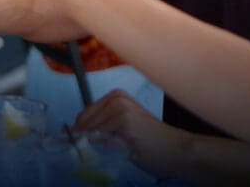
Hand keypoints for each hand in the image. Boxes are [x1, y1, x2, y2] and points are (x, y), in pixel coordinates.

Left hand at [73, 90, 190, 175]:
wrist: (178, 150)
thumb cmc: (151, 141)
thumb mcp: (124, 125)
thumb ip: (101, 125)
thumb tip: (71, 134)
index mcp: (116, 96)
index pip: (84, 115)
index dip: (79, 133)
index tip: (80, 145)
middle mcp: (117, 100)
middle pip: (85, 125)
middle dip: (84, 141)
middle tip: (99, 153)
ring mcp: (121, 112)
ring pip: (92, 136)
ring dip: (96, 149)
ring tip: (116, 153)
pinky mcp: (125, 127)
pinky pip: (104, 144)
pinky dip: (105, 153)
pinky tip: (120, 154)